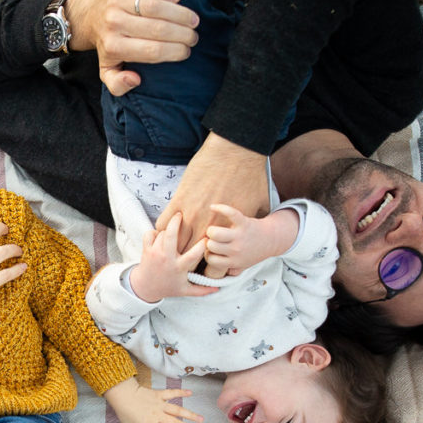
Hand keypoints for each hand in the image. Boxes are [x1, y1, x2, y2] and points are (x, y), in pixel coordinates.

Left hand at [66, 0, 198, 96]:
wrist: (89, 16)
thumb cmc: (107, 45)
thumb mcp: (107, 71)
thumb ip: (118, 84)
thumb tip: (135, 79)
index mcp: (113, 47)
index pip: (152, 51)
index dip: (175, 51)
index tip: (186, 51)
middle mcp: (113, 24)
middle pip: (157, 28)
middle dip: (182, 33)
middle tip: (193, 36)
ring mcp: (114, 2)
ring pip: (154, 6)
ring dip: (179, 13)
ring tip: (192, 20)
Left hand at [103, 377, 202, 422]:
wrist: (122, 394)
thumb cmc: (124, 413)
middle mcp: (158, 415)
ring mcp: (160, 404)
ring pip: (178, 410)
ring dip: (190, 414)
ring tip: (201, 419)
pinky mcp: (159, 394)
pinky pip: (171, 393)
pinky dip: (181, 392)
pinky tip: (190, 392)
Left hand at [129, 214, 218, 302]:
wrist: (145, 289)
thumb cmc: (167, 288)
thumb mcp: (186, 291)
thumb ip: (202, 290)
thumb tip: (218, 289)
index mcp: (179, 267)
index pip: (195, 253)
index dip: (203, 244)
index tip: (208, 238)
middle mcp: (167, 258)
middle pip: (172, 235)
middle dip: (176, 222)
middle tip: (181, 215)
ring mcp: (155, 253)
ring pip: (162, 233)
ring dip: (167, 230)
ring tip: (172, 231)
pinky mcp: (146, 250)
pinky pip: (149, 234)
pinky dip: (154, 232)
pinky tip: (159, 236)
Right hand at [155, 132, 268, 276]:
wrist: (236, 151)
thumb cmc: (251, 175)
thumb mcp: (260, 205)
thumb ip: (252, 222)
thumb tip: (254, 229)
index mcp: (227, 233)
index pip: (215, 268)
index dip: (211, 270)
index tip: (209, 266)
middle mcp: (207, 228)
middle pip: (191, 259)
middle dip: (189, 263)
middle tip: (187, 260)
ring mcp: (190, 214)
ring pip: (175, 244)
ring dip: (173, 248)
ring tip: (173, 249)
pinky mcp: (179, 200)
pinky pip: (163, 223)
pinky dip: (162, 229)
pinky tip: (165, 230)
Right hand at [204, 205, 299, 275]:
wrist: (273, 239)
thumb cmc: (256, 251)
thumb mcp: (245, 265)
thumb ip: (233, 270)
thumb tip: (220, 275)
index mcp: (235, 261)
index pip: (211, 260)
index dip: (209, 254)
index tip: (212, 250)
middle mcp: (236, 250)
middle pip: (211, 245)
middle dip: (210, 241)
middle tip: (214, 239)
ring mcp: (240, 236)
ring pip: (214, 233)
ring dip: (212, 230)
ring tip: (215, 230)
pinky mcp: (244, 222)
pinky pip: (229, 213)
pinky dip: (220, 208)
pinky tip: (213, 207)